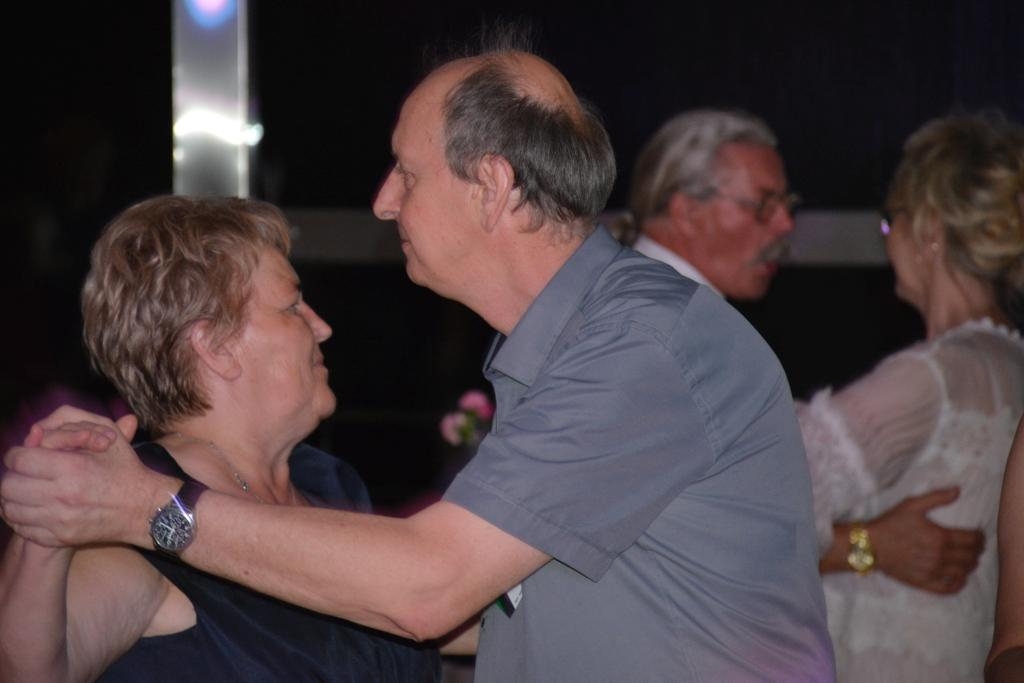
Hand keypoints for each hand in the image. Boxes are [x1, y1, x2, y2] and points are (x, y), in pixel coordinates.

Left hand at [1, 406, 173, 548]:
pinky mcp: (59, 537)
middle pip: (9, 485)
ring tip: (27, 489)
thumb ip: (69, 427)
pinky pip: (22, 528)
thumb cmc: (125, 469)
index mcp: (72, 467)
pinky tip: (34, 507)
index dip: (17, 454)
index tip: (23, 454)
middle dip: (13, 475)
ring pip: (10, 508)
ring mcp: (59, 520)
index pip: (19, 460)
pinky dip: (21, 517)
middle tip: (25, 473)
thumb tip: (34, 432)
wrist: (142, 508)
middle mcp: (63, 495)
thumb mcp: (108, 437)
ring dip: (14, 497)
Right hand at [869, 487, 983, 593]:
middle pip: (970, 557)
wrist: (870, 545)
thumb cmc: (890, 524)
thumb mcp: (911, 505)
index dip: (980, 537)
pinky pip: (948, 589)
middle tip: (976, 547)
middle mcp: (939, 556)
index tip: (979, 535)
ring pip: (962, 572)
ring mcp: (932, 571)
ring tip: (969, 560)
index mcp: (940, 537)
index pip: (972, 540)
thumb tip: (958, 491)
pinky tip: (959, 579)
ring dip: (970, 566)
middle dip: (977, 551)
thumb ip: (936, 498)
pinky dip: (958, 585)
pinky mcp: (923, 582)